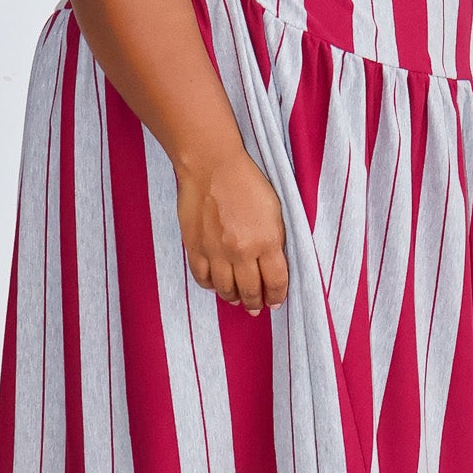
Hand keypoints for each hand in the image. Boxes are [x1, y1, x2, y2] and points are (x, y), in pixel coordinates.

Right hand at [175, 147, 288, 314]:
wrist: (212, 165)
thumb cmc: (247, 181)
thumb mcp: (275, 211)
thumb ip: (275, 242)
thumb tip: (271, 267)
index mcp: (267, 242)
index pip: (275, 282)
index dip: (277, 297)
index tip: (275, 302)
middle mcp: (241, 252)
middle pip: (250, 291)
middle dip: (256, 303)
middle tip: (257, 307)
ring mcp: (216, 251)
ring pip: (225, 289)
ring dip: (233, 298)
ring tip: (237, 298)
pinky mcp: (195, 247)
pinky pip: (202, 278)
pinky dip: (211, 286)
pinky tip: (216, 284)